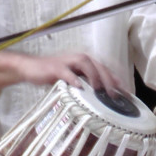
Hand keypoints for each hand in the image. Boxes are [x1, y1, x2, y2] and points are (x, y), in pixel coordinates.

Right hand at [0, 51, 124, 98]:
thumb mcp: (73, 79)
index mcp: (84, 62)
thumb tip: (102, 96)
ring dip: (94, 76)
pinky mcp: (55, 68)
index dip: (115, 79)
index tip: (125, 92)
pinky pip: (67, 72)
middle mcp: (78, 58)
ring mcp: (66, 62)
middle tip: (115, 94)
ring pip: (86, 64)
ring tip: (100, 89)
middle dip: (109, 79)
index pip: (104, 69)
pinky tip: (80, 87)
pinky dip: (74, 79)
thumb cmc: (53, 75)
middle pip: (98, 66)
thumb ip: (86, 84)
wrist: (30, 68)